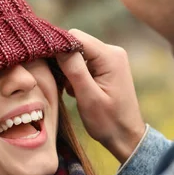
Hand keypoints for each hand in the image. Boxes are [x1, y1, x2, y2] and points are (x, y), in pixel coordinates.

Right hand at [57, 29, 144, 162]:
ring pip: (77, 53)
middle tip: (62, 84)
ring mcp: (110, 59)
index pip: (75, 37)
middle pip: (76, 43)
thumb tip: (57, 46)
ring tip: (71, 91)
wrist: (126, 137)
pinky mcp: (106, 68)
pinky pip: (83, 62)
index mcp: (110, 56)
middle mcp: (112, 52)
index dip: (57, 47)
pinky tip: (76, 91)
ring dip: (69, 70)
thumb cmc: (108, 121)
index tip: (46, 65)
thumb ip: (74, 69)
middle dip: (64, 61)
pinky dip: (75, 75)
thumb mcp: (88, 97)